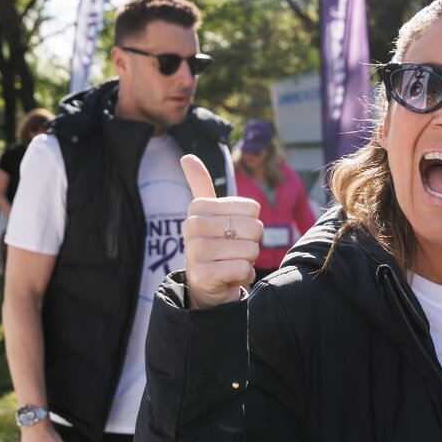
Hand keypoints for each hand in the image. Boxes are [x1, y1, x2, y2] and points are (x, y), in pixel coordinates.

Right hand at [181, 154, 261, 308]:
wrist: (206, 285)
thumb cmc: (215, 245)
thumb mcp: (209, 214)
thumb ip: (200, 185)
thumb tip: (186, 156)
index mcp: (198, 207)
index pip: (253, 209)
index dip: (251, 224)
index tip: (232, 233)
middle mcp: (192, 226)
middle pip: (255, 229)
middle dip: (252, 244)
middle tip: (233, 252)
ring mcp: (195, 251)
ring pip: (250, 250)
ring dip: (247, 261)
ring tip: (229, 263)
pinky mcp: (202, 275)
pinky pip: (243, 268)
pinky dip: (243, 276)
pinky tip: (228, 277)